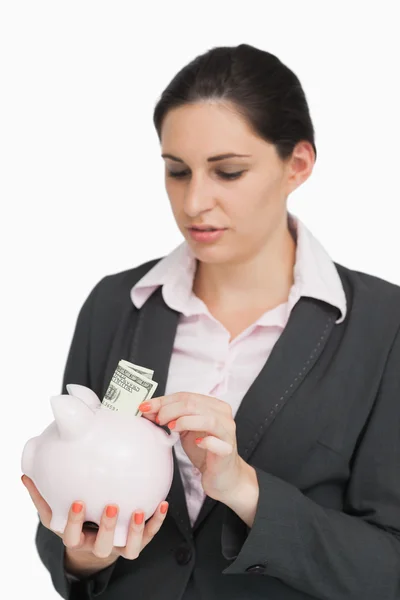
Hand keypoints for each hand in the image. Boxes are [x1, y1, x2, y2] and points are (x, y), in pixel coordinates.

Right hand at [21, 475, 168, 564]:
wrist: (91, 545)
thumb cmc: (73, 521)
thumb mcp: (55, 512)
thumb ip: (42, 495)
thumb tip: (25, 475)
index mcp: (76, 538)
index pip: (73, 535)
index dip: (76, 521)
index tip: (79, 502)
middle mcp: (97, 545)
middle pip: (103, 543)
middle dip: (108, 527)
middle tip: (112, 506)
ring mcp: (118, 546)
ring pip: (128, 547)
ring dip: (136, 530)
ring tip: (140, 510)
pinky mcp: (136, 542)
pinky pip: (149, 536)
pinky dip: (156, 522)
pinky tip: (162, 504)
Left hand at [138, 392, 245, 502]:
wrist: (222, 475)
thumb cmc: (204, 450)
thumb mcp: (185, 430)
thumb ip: (172, 417)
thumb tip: (148, 409)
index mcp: (213, 405)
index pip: (186, 396)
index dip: (164, 400)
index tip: (146, 407)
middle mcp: (223, 415)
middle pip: (194, 404)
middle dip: (170, 410)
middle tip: (158, 420)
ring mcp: (227, 432)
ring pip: (207, 418)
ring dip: (184, 421)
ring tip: (171, 428)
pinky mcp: (227, 450)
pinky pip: (216, 442)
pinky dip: (205, 440)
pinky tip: (196, 442)